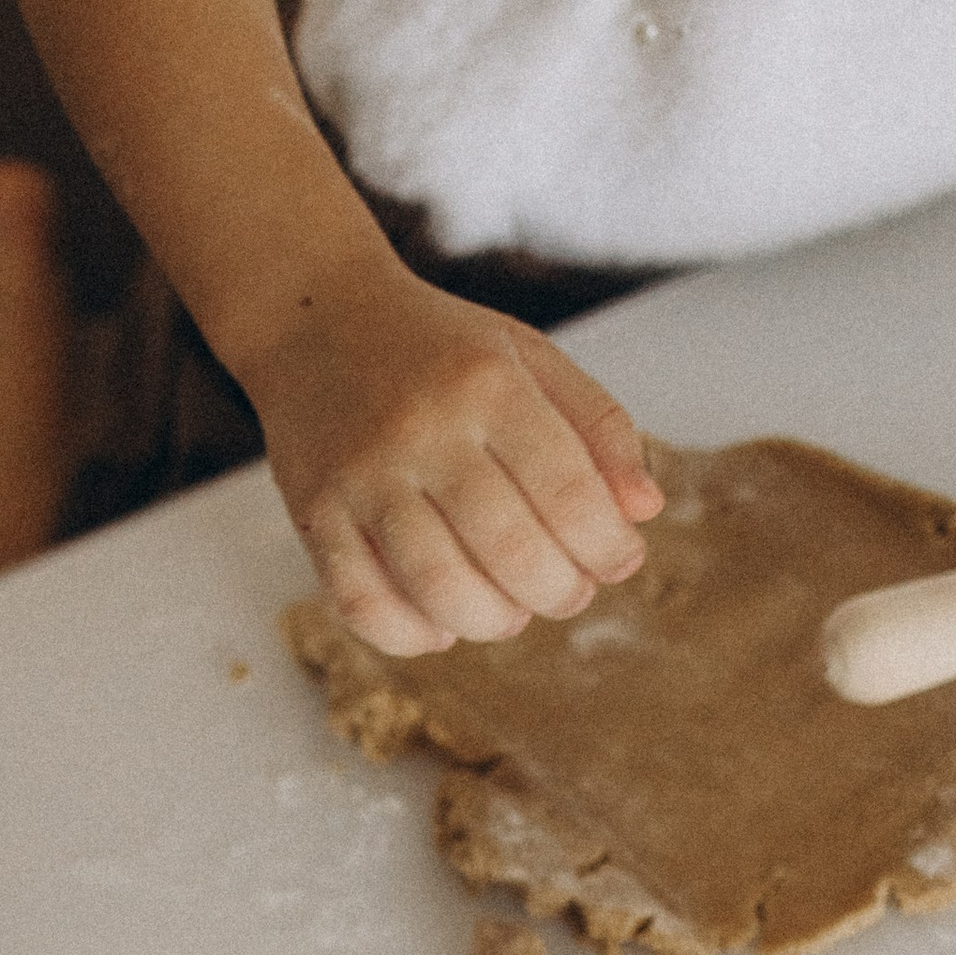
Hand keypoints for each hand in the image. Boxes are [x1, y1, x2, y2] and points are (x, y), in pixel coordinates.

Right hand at [245, 274, 662, 657]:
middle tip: (569, 594)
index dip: (606, 546)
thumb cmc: (436, 348)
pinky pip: (361, 602)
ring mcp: (362, 477)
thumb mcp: (528, 356)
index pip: (567, 492)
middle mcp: (423, 431)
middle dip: (558, 592)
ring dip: (492, 622)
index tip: (620, 560)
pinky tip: (441, 628)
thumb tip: (643, 512)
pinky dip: (410, 636)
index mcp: (488, 385)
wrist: (312, 318)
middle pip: (508, 550)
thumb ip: (596, 425)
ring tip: (512, 614)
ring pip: (437, 587)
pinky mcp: (315, 513)